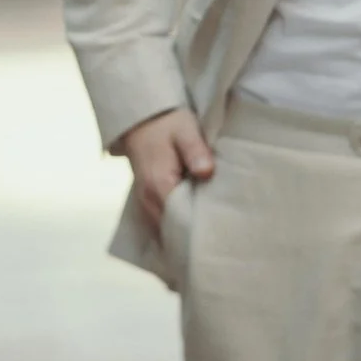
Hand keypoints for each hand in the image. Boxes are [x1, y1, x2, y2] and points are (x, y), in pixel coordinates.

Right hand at [117, 107, 213, 230]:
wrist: (140, 117)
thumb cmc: (166, 122)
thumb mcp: (185, 129)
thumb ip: (195, 151)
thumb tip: (207, 172)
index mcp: (159, 184)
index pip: (179, 221)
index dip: (198, 231)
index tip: (220, 236)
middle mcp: (148, 199)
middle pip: (171, 232)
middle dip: (192, 239)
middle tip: (220, 242)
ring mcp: (144, 201)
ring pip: (164, 231)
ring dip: (183, 235)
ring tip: (208, 240)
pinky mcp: (146, 200)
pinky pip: (159, 224)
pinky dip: (174, 229)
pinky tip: (191, 230)